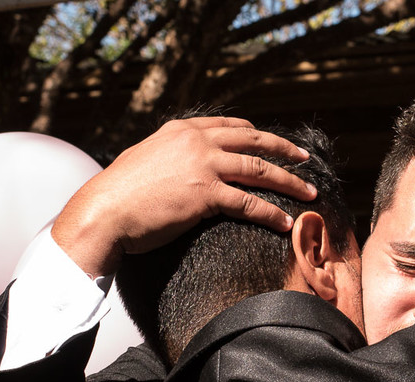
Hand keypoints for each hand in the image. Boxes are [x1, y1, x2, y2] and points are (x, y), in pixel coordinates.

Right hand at [53, 116, 316, 277]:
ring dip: (289, 182)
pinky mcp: (206, 194)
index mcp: (181, 130)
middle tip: (305, 159)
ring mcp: (203, 165)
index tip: (273, 142)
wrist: (104, 212)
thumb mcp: (144, 159)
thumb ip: (168, 156)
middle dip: (284, 150)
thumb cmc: (119, 194)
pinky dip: (272, 213)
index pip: (229, 125)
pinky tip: (285, 222)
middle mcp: (196, 141)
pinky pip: (250, 203)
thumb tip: (177, 165)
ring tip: (309, 194)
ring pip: (259, 170)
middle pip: (253, 142)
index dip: (256, 134)